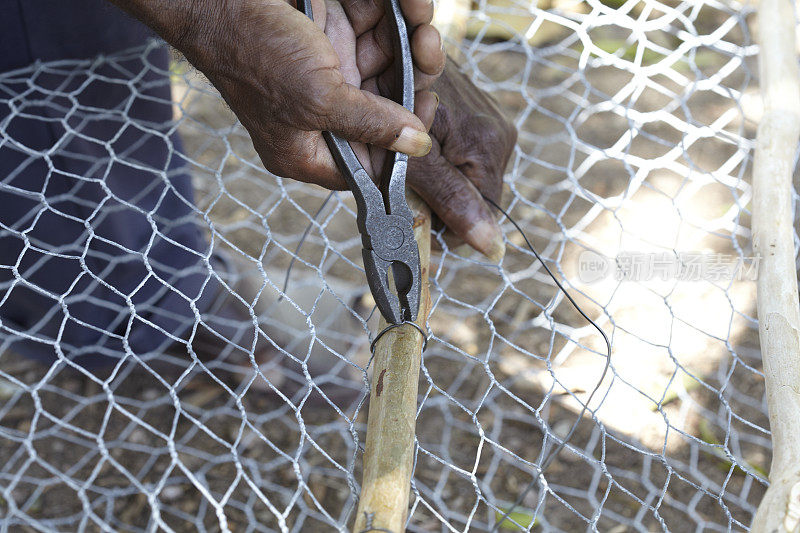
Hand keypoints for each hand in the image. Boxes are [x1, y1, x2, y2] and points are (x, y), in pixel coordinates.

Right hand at [109, 0, 444, 188]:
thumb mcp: (318, 99)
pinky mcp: (333, 40)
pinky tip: (412, 6)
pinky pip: (377, 35)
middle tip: (427, 49)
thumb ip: (371, 125)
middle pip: (388, 112)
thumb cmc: (256, 53)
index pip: (372, 164)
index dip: (405, 143)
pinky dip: (397, 19)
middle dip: (414, 79)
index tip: (426, 109)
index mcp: (311, 151)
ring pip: (389, 69)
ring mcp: (330, 77)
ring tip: (422, 19)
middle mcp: (324, 117)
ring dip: (412, 43)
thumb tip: (418, 147)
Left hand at [408, 57, 516, 261]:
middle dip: (440, 197)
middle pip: (475, 193)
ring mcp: (492, 120)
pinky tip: (420, 146)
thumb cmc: (391, 105)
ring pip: (468, 175)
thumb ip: (451, 199)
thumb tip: (494, 248)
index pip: (480, 213)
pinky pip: (465, 154)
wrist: (388, 49)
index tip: (415, 216)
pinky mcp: (480, 113)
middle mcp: (500, 132)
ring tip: (410, 161)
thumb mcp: (413, 160)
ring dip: (439, 177)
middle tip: (405, 183)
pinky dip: (441, 157)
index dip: (446, 224)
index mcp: (488, 146)